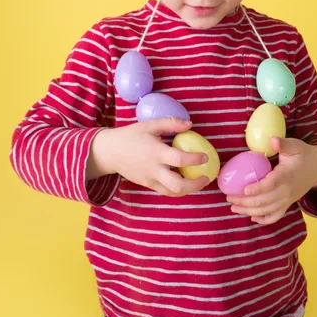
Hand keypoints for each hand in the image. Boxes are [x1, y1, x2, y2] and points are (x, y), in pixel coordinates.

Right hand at [87, 118, 209, 196]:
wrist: (110, 152)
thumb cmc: (131, 135)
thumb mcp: (150, 125)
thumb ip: (171, 123)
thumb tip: (190, 124)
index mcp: (156, 153)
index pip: (179, 160)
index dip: (195, 159)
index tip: (205, 156)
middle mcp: (154, 169)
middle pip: (178, 185)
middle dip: (195, 184)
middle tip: (206, 177)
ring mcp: (150, 180)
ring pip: (172, 192)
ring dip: (189, 190)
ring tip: (199, 181)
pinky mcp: (148, 185)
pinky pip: (165, 191)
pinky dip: (178, 188)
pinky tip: (185, 180)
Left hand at [226, 136, 316, 224]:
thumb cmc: (303, 154)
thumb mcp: (295, 145)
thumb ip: (283, 143)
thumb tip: (271, 139)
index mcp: (287, 176)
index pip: (271, 185)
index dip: (258, 188)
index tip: (244, 190)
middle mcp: (287, 191)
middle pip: (265, 201)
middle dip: (245, 201)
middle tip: (229, 197)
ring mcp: (288, 200)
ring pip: (267, 210)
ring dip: (249, 211)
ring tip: (233, 207)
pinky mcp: (288, 204)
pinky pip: (276, 216)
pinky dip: (264, 219)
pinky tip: (252, 217)